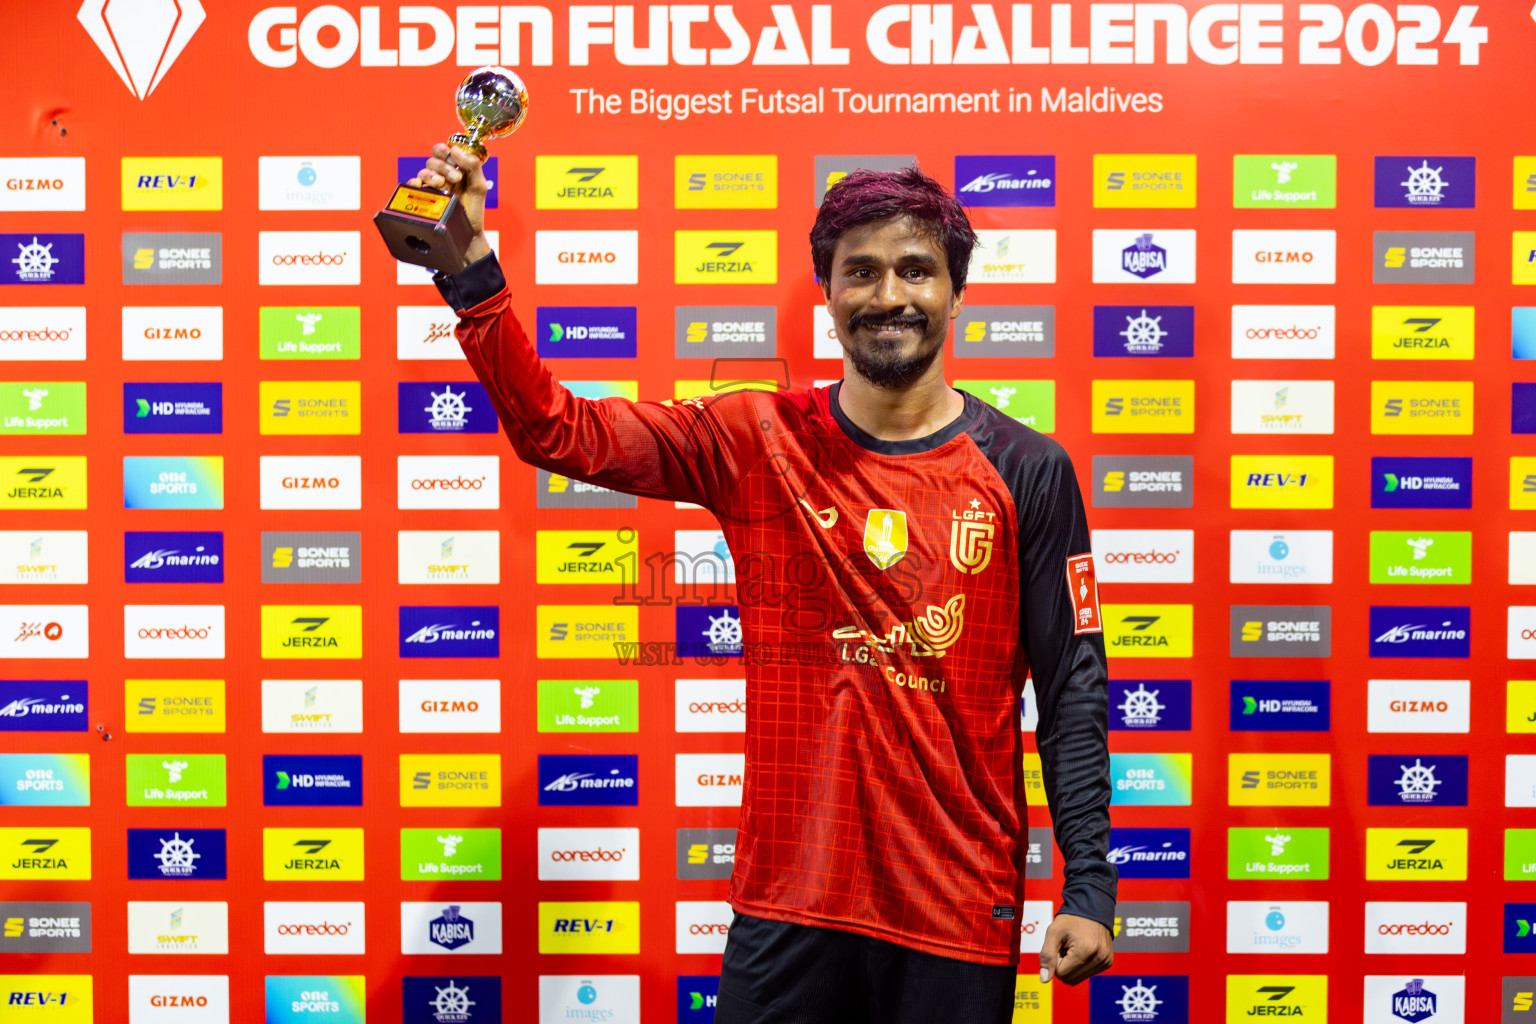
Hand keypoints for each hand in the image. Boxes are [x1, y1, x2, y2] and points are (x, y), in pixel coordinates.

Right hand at [407, 142, 493, 263]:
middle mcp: (442, 176)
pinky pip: (412, 185)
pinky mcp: (424, 198)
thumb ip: (473, 166)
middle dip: (442, 166)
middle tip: (455, 178)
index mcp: (455, 169)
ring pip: (423, 172)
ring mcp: (432, 187)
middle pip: (433, 160)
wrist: (468, 234)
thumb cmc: (474, 209)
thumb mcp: (478, 186)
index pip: (444, 151)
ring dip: (431, 175)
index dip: (444, 150)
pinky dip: (414, 183)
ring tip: (441, 185)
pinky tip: (421, 187)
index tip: (451, 156)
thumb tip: (455, 149)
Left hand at [1038, 913, 1112, 985]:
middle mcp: (1099, 959)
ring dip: (1072, 965)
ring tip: (1074, 946)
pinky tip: (1082, 949)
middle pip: (1070, 979)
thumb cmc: (1071, 918)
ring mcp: (1105, 962)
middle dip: (1063, 964)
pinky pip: (1087, 974)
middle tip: (1066, 946)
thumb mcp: (1054, 932)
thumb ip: (1047, 956)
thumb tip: (1044, 980)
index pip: (1061, 974)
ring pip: (1078, 979)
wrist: (1092, 907)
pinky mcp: (1108, 962)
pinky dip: (1080, 965)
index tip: (1060, 945)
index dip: (1056, 960)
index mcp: (1085, 951)